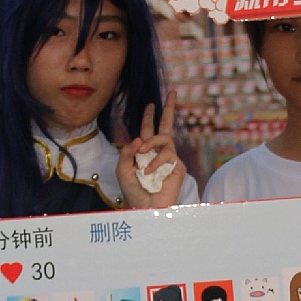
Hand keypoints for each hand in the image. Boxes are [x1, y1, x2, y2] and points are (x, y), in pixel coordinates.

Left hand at [115, 93, 185, 210]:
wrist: (145, 208)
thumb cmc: (133, 191)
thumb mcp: (122, 170)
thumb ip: (126, 152)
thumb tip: (138, 138)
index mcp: (145, 152)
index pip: (149, 130)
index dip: (149, 117)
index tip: (150, 104)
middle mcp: (159, 152)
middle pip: (166, 126)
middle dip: (169, 109)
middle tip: (173, 93)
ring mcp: (170, 159)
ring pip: (164, 138)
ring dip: (150, 143)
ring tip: (141, 153)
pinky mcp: (177, 166)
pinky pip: (167, 155)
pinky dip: (155, 162)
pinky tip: (147, 172)